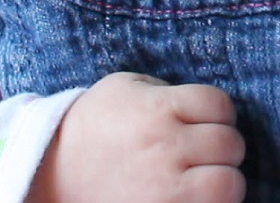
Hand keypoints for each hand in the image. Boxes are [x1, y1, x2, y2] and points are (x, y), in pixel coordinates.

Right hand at [27, 72, 245, 202]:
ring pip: (228, 184)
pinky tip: (193, 196)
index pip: (220, 105)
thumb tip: (208, 107)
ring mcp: (164, 189)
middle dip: (224, 146)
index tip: (206, 119)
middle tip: (206, 150)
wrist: (50, 173)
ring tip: (206, 177)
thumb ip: (168, 90)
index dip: (218, 111)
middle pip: (230, 144)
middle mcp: (164, 148)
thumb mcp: (126, 88)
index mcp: (158, 109)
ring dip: (223, 179)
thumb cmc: (93, 125)